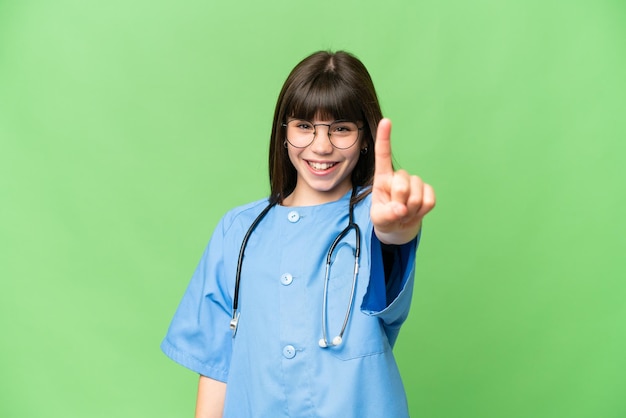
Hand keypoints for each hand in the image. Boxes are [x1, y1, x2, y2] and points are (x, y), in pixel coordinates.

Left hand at [370, 118, 435, 244]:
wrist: (399, 226)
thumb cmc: (385, 218)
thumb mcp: (379, 219)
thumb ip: (386, 215)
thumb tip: (400, 210)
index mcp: (382, 178)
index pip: (383, 155)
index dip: (384, 138)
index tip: (386, 121)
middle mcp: (399, 176)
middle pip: (402, 185)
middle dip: (399, 203)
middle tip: (396, 211)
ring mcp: (415, 182)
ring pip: (416, 195)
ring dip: (411, 209)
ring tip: (404, 212)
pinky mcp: (428, 190)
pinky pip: (429, 201)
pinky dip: (422, 211)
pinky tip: (416, 212)